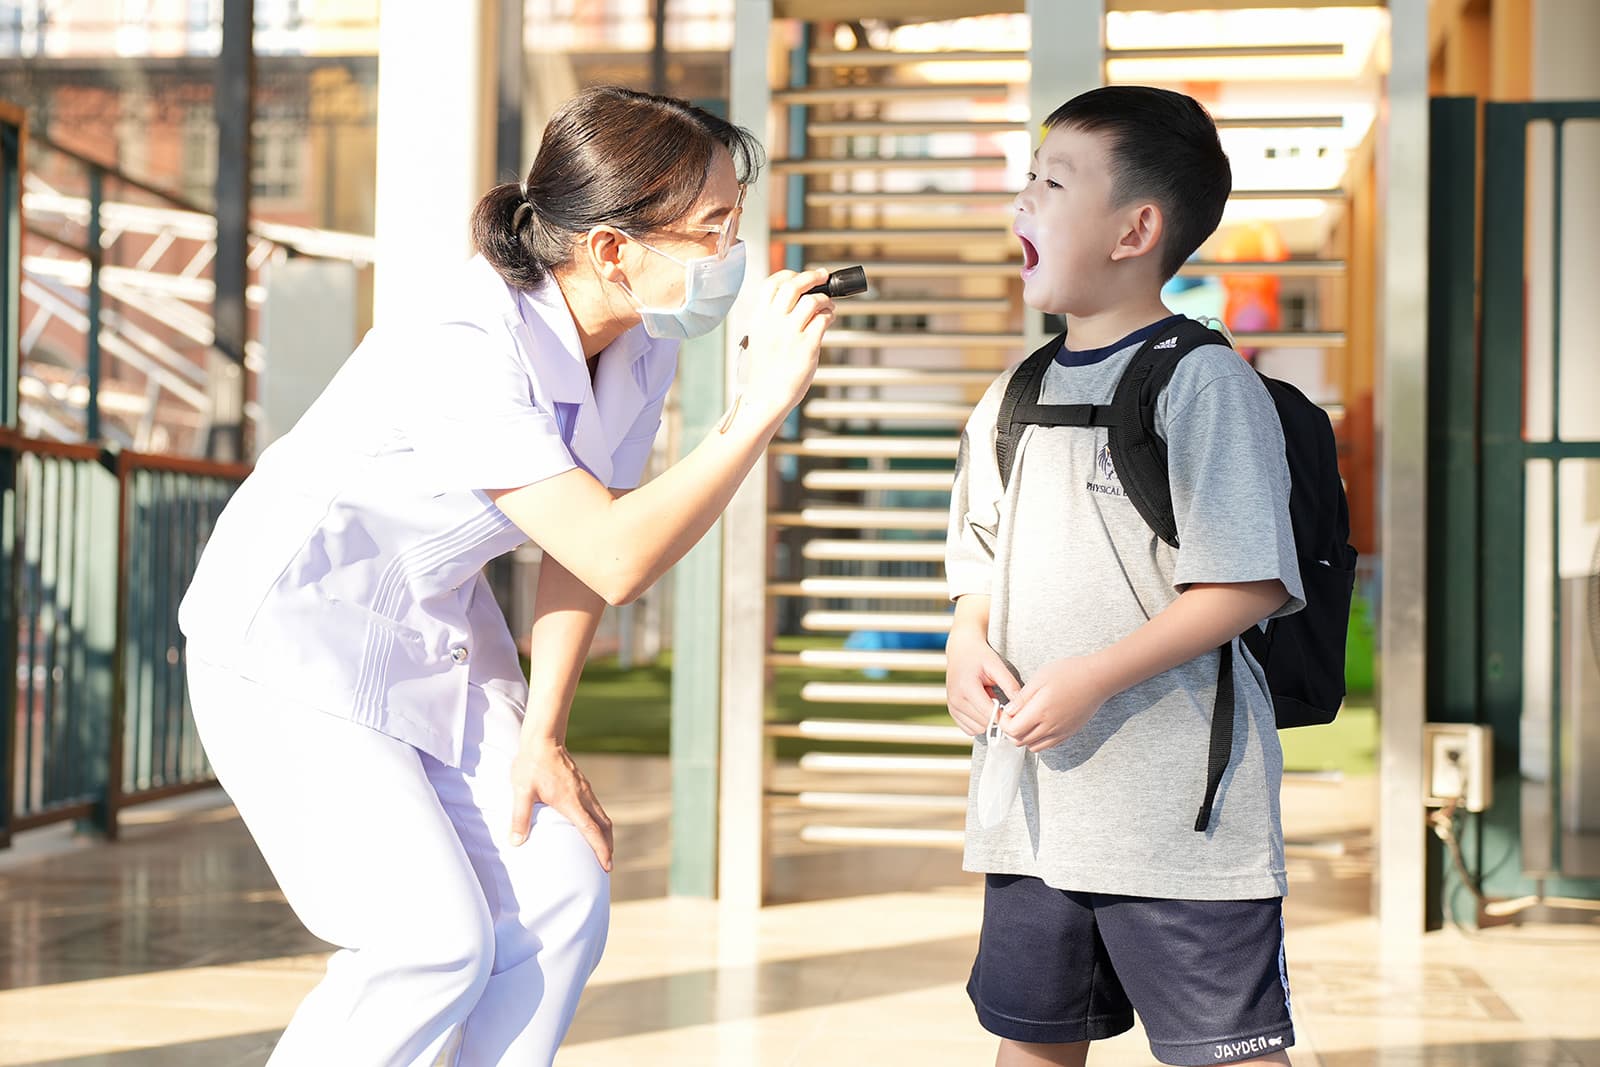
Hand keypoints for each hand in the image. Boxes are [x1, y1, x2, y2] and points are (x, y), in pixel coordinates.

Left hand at [508, 740, 613, 871]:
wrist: (543, 739)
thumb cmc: (531, 764)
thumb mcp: (522, 791)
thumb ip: (520, 817)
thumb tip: (515, 842)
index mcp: (571, 801)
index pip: (592, 830)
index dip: (600, 849)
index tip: (607, 865)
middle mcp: (583, 796)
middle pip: (604, 825)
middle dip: (608, 846)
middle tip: (607, 865)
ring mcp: (585, 789)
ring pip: (602, 815)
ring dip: (605, 834)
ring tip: (602, 850)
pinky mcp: (582, 784)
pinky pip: (596, 807)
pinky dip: (599, 822)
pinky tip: (590, 826)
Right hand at [741, 268, 835, 424]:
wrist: (768, 396)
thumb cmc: (768, 369)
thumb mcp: (761, 337)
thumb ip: (774, 318)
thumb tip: (801, 297)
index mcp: (759, 318)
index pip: (771, 284)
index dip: (789, 274)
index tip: (801, 275)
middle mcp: (773, 323)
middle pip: (793, 285)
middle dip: (812, 276)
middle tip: (823, 276)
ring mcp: (790, 334)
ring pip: (812, 301)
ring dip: (825, 300)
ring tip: (828, 306)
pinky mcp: (807, 346)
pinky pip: (822, 320)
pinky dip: (829, 316)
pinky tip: (828, 319)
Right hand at [945, 621, 1020, 735]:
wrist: (961, 650)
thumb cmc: (980, 656)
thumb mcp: (997, 665)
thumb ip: (1010, 685)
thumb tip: (1021, 706)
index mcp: (967, 688)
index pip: (990, 714)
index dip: (1005, 716)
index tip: (1012, 709)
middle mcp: (956, 700)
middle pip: (984, 724)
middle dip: (996, 717)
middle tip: (1000, 701)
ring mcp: (952, 707)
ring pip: (977, 730)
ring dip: (987, 720)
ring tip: (989, 701)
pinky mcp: (952, 712)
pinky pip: (969, 729)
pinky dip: (979, 723)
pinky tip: (982, 707)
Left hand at [1002, 655, 1110, 752]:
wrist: (1097, 679)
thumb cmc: (1069, 673)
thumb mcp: (1040, 678)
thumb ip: (1022, 698)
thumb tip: (1008, 711)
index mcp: (1040, 712)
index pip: (1012, 730)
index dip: (1004, 722)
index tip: (1006, 710)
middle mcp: (1050, 727)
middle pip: (1019, 741)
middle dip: (1011, 730)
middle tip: (1014, 714)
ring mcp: (1060, 733)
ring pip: (1032, 746)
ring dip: (1023, 736)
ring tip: (1026, 719)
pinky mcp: (1068, 734)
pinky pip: (1046, 746)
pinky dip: (1037, 739)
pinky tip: (1039, 723)